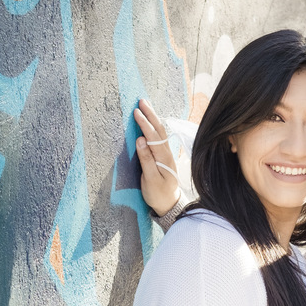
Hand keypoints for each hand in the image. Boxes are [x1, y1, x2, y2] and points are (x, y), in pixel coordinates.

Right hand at [132, 98, 181, 215]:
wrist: (169, 204)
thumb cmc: (157, 194)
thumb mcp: (149, 179)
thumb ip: (146, 160)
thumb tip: (140, 140)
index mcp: (163, 158)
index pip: (153, 136)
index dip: (144, 123)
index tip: (136, 112)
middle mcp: (167, 153)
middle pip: (159, 130)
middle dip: (150, 115)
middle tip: (141, 101)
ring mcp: (167, 154)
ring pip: (160, 132)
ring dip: (153, 118)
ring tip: (146, 106)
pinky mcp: (164, 157)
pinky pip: (160, 137)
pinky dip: (155, 127)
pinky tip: (151, 121)